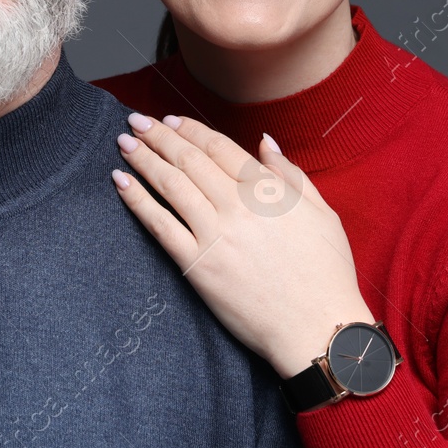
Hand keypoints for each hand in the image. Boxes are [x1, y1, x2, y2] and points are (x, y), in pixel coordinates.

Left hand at [111, 113, 374, 378]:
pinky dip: (137, 200)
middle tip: (137, 121)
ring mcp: (215, 234)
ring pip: (171, 185)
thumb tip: (265, 142)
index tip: (171, 120)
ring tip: (124, 143)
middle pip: (189, 159)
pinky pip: (160, 225)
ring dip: (144, 159)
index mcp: (267, 189)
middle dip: (159, 135)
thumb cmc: (326, 273)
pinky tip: (121, 182)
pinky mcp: (198, 265)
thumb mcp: (322, 213)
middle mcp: (237, 205)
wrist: (317, 327)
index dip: (191, 129)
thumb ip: (291, 174)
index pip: (218, 147)